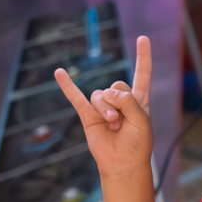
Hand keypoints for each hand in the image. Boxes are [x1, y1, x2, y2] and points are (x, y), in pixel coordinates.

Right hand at [55, 35, 153, 177]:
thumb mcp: (141, 119)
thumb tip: (108, 92)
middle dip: (120, 102)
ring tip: (112, 124)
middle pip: (117, 85)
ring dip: (107, 109)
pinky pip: (76, 97)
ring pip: (101, 95)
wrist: (123, 163)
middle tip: (124, 121)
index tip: (143, 38)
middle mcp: (120, 100)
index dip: (143, 57)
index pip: (141, 74)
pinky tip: (59, 72)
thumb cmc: (138, 143)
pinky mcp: (88, 116)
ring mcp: (103, 107)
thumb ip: (128, 101)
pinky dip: (67, 86)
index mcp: (138, 100)